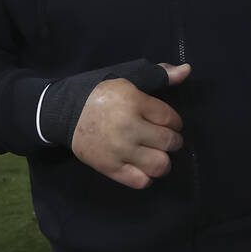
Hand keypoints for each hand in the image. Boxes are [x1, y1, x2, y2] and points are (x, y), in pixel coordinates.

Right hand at [71, 63, 190, 188]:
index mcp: (134, 102)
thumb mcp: (129, 76)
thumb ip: (159, 75)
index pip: (171, 119)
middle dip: (173, 141)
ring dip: (164, 161)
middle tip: (166, 139)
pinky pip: (140, 181)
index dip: (176, 122)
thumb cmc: (100, 92)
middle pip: (168, 142)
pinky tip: (144, 167)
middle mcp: (129, 128)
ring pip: (159, 165)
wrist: (64, 112)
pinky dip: (148, 177)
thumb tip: (187, 70)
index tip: (171, 123)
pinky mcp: (109, 167)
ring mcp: (119, 150)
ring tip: (158, 154)